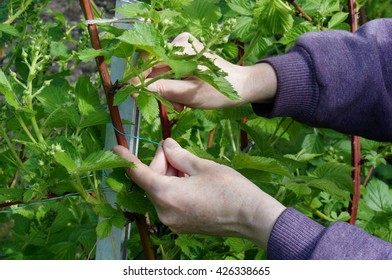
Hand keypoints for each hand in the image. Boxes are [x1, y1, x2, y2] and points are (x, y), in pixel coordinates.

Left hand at [113, 138, 284, 248]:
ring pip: (162, 191)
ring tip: (193, 172)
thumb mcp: (203, 165)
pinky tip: (194, 184)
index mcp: (166, 194)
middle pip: (153, 180)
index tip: (116, 150)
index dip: (126, 160)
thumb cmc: (230, 189)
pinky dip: (175, 190)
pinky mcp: (181, 226)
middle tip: (181, 155)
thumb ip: (179, 155)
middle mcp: (164, 212)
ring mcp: (172, 222)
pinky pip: (170, 203)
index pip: (138, 174)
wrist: (252, 218)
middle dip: (163, 165)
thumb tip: (166, 145)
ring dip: (171, 177)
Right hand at [145, 33, 277, 110]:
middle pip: (155, 67)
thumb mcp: (188, 94)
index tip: (135, 95)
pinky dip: (174, 85)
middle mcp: (180, 42)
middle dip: (159, 88)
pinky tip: (183, 97)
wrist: (239, 86)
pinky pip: (170, 71)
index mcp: (182, 48)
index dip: (140, 78)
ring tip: (181, 105)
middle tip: (172, 106)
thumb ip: (162, 90)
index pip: (149, 60)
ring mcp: (183, 48)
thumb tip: (137, 89)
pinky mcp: (185, 55)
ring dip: (167, 90)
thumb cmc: (218, 92)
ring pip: (161, 71)